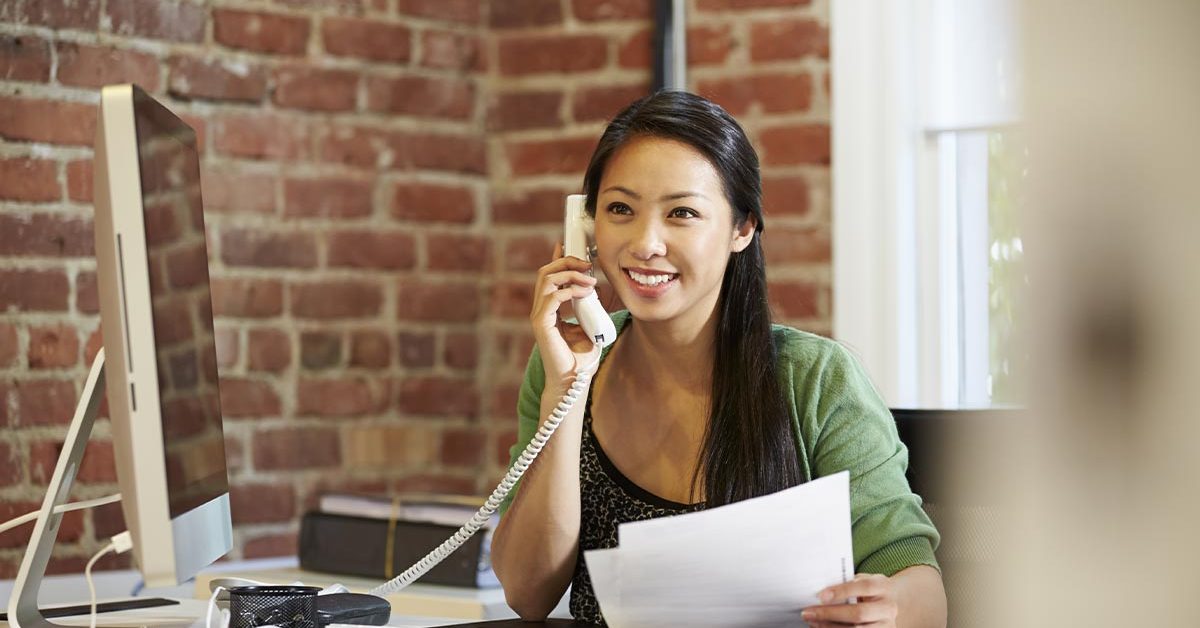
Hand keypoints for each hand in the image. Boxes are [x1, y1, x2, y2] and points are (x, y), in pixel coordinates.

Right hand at [530, 243, 601, 386]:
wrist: (574, 379)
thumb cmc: (581, 357)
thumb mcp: (590, 324)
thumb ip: (589, 306)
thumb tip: (597, 288)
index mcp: (550, 308)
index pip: (549, 276)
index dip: (557, 258)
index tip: (568, 244)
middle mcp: (541, 309)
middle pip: (546, 272)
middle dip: (566, 262)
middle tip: (587, 264)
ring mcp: (539, 316)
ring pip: (546, 279)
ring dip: (569, 274)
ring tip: (588, 279)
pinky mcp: (541, 324)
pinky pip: (551, 297)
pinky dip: (568, 290)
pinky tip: (584, 292)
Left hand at [801, 574, 898, 626]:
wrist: (887, 604)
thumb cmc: (867, 590)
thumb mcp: (861, 581)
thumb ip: (846, 585)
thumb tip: (819, 593)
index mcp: (883, 586)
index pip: (864, 587)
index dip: (842, 591)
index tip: (820, 596)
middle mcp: (888, 607)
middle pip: (859, 613)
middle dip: (830, 614)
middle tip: (808, 612)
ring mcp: (886, 625)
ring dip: (830, 627)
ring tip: (812, 622)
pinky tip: (823, 627)